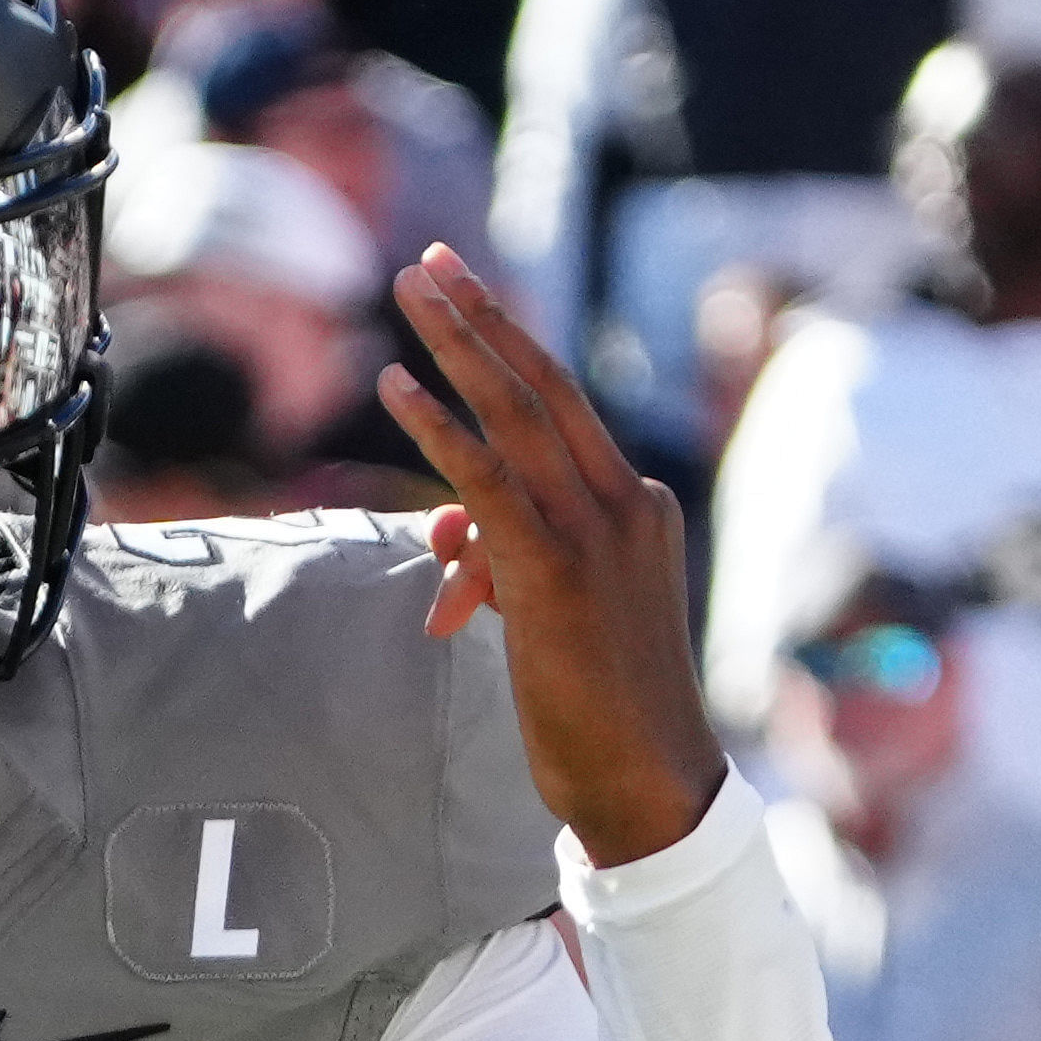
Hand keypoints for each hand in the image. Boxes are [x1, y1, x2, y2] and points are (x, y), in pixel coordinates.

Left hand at [380, 247, 720, 867]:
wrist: (644, 781)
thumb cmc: (598, 708)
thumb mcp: (553, 615)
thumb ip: (505, 558)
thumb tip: (448, 531)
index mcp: (637, 508)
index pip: (565, 408)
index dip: (513, 344)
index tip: (470, 294)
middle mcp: (625, 505)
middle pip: (542, 384)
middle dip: (482, 316)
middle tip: (431, 259)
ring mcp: (595, 535)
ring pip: (515, 413)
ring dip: (455, 343)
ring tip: (408, 288)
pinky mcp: (555, 573)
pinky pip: (488, 480)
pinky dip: (438, 429)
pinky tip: (396, 386)